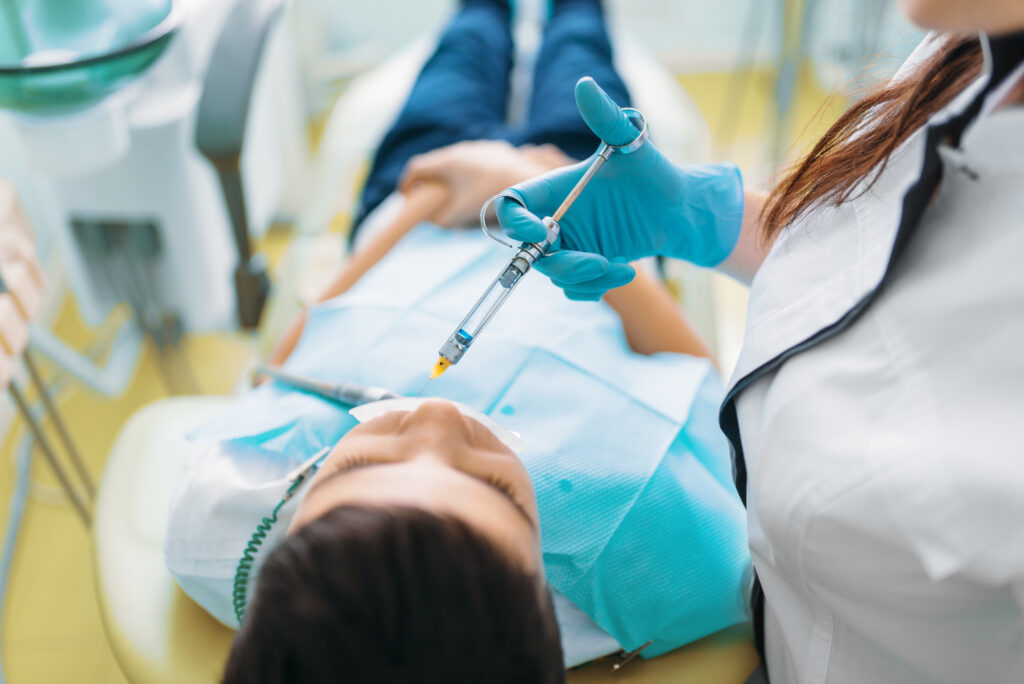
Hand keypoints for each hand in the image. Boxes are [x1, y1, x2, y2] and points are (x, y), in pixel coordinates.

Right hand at [398, 140, 573, 227]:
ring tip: (450, 192)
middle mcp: (461, 150)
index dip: (407, 183)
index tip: (406, 197)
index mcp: (447, 162)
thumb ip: (441, 219)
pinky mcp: (495, 150)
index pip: (416, 167)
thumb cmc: (492, 196)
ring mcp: (479, 148)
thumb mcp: (461, 213)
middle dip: (427, 180)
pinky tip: (475, 185)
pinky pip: (473, 159)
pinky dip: (466, 171)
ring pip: (455, 159)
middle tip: (425, 197)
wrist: (526, 180)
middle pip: (434, 162)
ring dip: (448, 174)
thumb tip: (430, 221)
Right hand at [495, 77, 744, 300]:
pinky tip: (623, 273)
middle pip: (530, 250)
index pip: (512, 207)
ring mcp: (569, 244)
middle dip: (562, 262)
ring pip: (554, 273)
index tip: (541, 234)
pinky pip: (572, 287)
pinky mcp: (584, 265)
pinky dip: (593, 288)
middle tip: (598, 262)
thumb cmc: (653, 173)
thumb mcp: (631, 145)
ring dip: (585, 277)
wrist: (679, 209)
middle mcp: (555, 218)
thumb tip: (585, 84)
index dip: (516, 223)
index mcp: (554, 189)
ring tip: (622, 267)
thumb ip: (605, 118)